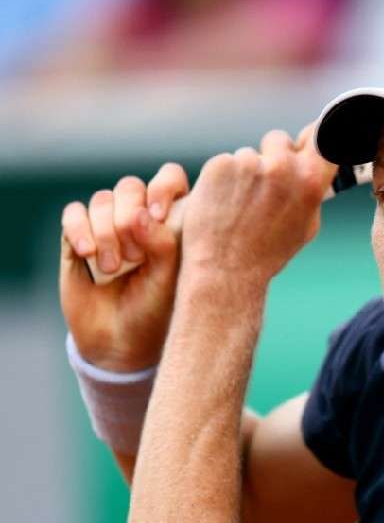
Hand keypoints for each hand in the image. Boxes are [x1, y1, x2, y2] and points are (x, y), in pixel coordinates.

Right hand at [60, 163, 189, 371]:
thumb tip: (140, 212)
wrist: (121, 342)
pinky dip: (79, 229)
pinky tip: (88, 254)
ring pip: (102, 199)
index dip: (164, 187)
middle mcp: (139, 218)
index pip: (171, 179)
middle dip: (129, 217)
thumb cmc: (157, 309)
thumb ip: (164, 243)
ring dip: (106, 231)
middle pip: (131, 186)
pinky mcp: (77, 238)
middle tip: (136, 256)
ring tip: (115, 267)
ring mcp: (108, 226)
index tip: (160, 215)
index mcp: (172, 221)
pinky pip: (73, 213)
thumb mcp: (170, 279)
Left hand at [179, 124, 335, 291]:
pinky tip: (223, 202)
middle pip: (279, 139)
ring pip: (250, 154)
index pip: (321, 137)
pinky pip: (226, 161)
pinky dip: (223, 178)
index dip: (315, 137)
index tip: (310, 137)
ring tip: (240, 204)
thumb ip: (314, 189)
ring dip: (246, 171)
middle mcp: (282, 166)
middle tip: (264, 186)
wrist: (226, 268)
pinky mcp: (219, 165)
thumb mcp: (307, 224)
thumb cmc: (269, 251)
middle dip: (273, 155)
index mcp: (310, 180)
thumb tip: (316, 162)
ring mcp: (248, 163)